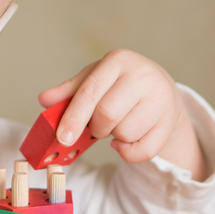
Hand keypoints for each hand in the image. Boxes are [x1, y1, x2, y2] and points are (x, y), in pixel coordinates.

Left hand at [38, 49, 206, 179]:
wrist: (159, 89)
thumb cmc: (118, 85)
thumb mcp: (93, 79)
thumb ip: (68, 91)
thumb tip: (44, 99)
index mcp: (118, 60)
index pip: (90, 92)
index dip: (73, 117)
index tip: (62, 138)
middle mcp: (142, 76)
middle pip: (107, 115)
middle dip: (95, 128)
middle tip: (96, 126)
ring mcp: (160, 98)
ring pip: (125, 133)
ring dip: (113, 137)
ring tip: (118, 123)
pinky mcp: (170, 122)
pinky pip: (142, 151)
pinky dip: (128, 152)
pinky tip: (126, 139)